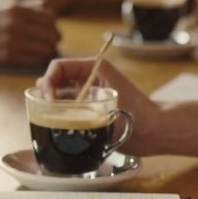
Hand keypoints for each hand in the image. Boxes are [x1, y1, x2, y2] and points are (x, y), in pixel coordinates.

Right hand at [0, 0, 60, 66]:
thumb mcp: (7, 7)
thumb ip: (30, 6)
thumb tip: (51, 10)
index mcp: (17, 10)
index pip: (49, 18)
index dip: (54, 27)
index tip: (53, 32)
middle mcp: (15, 24)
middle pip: (50, 35)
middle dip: (54, 40)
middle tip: (51, 44)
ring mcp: (10, 41)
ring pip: (44, 49)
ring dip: (47, 52)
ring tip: (44, 52)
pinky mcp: (6, 57)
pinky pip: (33, 60)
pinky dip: (38, 60)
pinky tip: (34, 58)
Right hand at [37, 58, 162, 155]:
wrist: (154, 131)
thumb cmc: (137, 113)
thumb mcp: (106, 103)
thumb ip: (79, 102)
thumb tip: (48, 104)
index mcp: (93, 68)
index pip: (58, 67)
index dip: (48, 82)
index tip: (49, 101)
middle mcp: (88, 79)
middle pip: (54, 80)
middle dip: (44, 93)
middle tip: (43, 111)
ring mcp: (87, 95)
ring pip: (58, 95)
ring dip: (49, 106)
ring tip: (45, 120)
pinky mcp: (87, 111)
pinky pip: (66, 109)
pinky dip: (57, 116)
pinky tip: (53, 127)